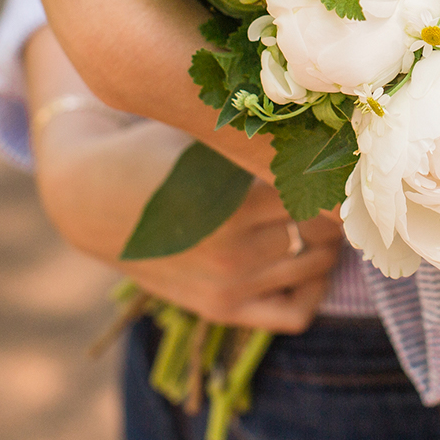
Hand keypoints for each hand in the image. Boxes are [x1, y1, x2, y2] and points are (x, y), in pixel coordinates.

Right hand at [28, 27, 342, 333]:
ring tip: (323, 205)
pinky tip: (309, 254)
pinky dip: (314, 287)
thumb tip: (331, 126)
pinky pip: (295, 314)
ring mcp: (231, 287)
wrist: (93, 200)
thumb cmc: (160, 151)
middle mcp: (236, 253)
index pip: (321, 193)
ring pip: (319, 265)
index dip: (339, 170)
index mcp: (236, 202)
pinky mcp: (223, 309)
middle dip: (338, 201)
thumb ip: (262, 141)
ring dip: (330, 236)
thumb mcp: (208, 136)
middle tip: (338, 176)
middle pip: (327, 229)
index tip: (346, 153)